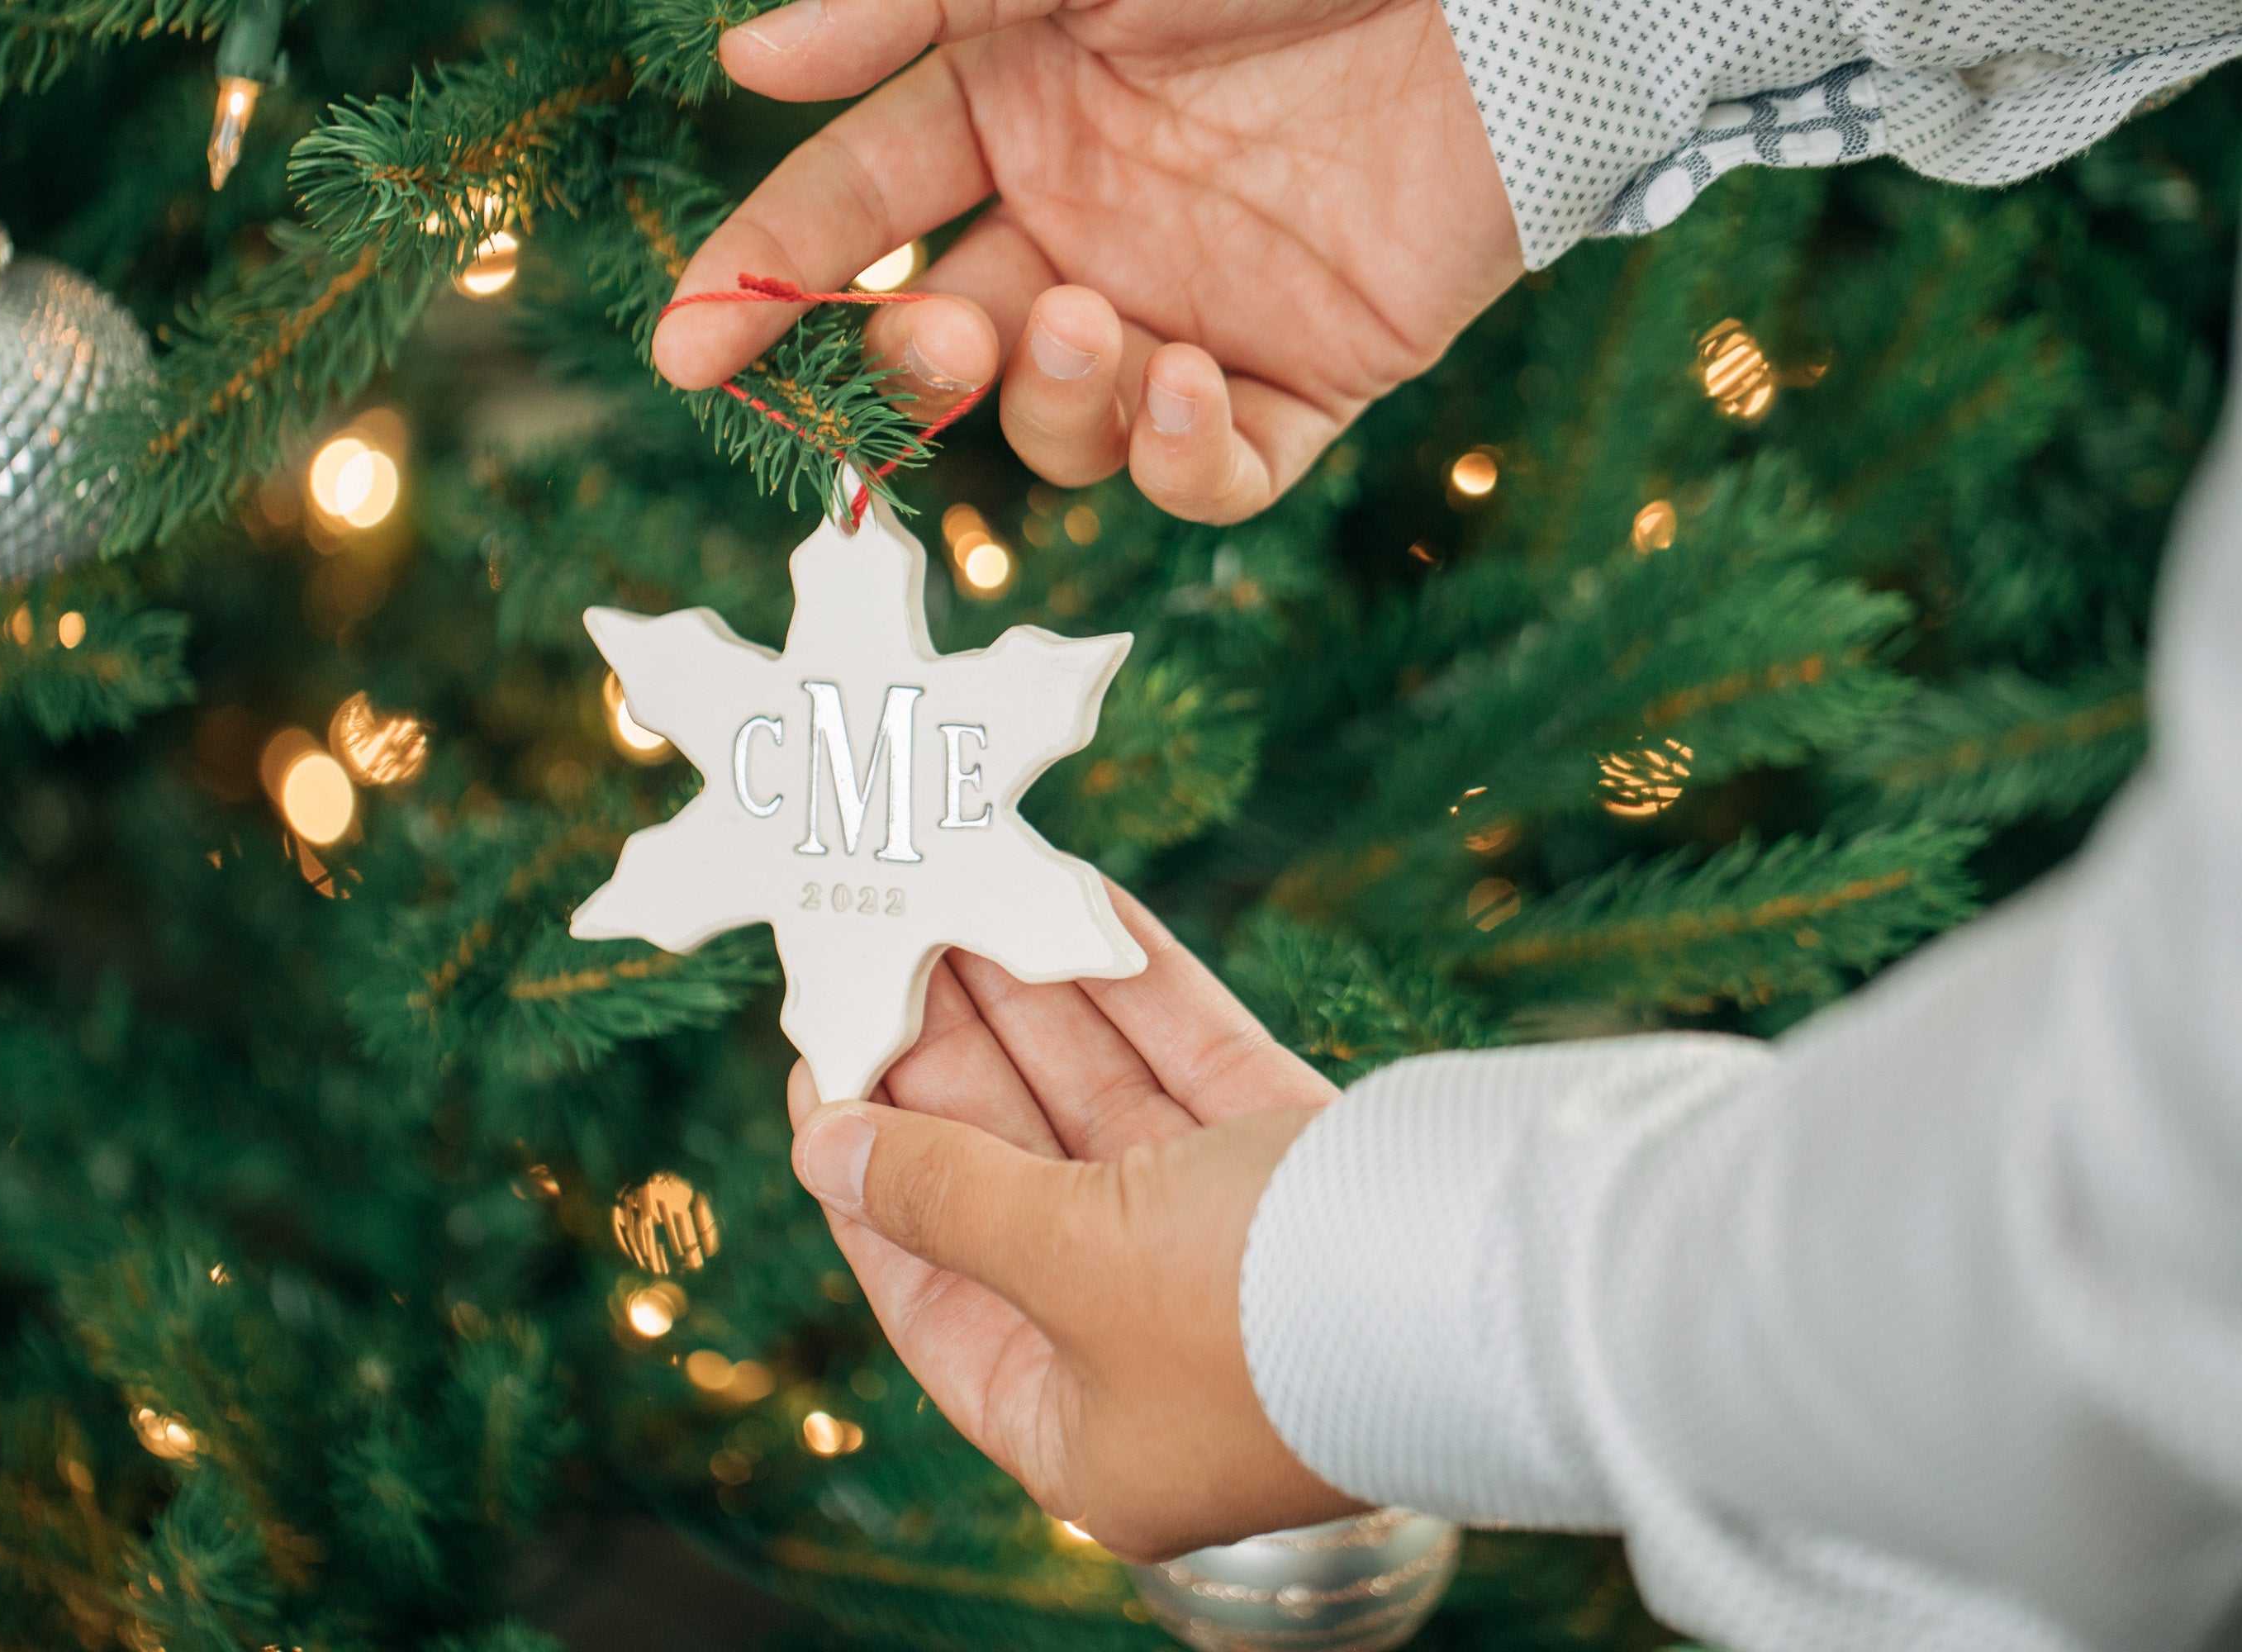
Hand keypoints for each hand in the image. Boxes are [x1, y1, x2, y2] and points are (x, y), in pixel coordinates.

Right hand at [657, 0, 1519, 524]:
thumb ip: (903, 13)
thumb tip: (747, 62)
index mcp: (1013, 114)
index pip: (858, 211)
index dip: (766, 276)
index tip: (684, 345)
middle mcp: (1086, 225)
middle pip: (949, 349)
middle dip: (917, 366)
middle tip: (945, 333)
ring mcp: (1192, 308)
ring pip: (1065, 431)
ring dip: (1051, 403)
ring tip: (1091, 317)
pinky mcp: (1309, 377)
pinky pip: (1215, 477)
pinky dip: (1181, 462)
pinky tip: (1190, 380)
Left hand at [785, 886, 1357, 1558]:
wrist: (1506, 1288)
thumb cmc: (1262, 1322)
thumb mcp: (1070, 1262)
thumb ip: (948, 1196)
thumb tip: (827, 1152)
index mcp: (1085, 1428)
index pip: (936, 1289)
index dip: (870, 1172)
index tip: (824, 1058)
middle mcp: (1155, 1348)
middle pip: (1017, 1180)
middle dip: (955, 1056)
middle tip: (887, 941)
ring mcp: (1239, 1255)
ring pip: (1107, 1105)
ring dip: (1036, 998)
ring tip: (963, 890)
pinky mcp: (1306, 1168)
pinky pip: (1197, 1064)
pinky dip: (1138, 985)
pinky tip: (1078, 903)